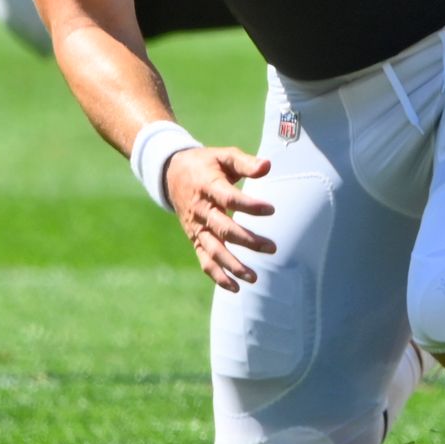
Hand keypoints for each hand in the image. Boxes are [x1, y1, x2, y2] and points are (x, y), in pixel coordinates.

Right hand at [164, 147, 276, 291]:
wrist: (172, 174)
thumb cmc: (206, 164)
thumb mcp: (224, 156)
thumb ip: (245, 163)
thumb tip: (268, 167)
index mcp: (208, 187)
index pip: (229, 199)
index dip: (249, 205)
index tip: (271, 209)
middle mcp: (200, 211)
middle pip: (223, 229)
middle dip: (247, 240)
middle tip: (273, 248)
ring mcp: (196, 227)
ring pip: (212, 250)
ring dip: (232, 265)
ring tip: (254, 277)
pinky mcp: (195, 238)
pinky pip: (204, 260)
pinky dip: (217, 275)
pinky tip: (235, 288)